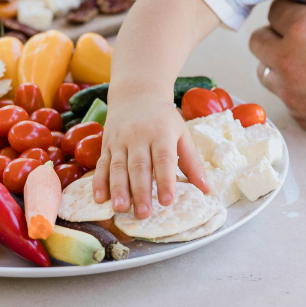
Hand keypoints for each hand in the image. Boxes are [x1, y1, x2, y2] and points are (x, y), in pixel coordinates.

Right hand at [92, 92, 208, 218]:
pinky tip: (99, 198)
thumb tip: (206, 189)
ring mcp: (120, 140)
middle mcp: (138, 137)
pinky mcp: (106, 144)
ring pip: (117, 166)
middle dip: (140, 191)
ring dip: (118, 189)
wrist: (136, 93)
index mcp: (161, 133)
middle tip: (143, 213)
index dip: (166, 180)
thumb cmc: (163, 118)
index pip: (164, 159)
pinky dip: (98, 182)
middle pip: (139, 166)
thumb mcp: (182, 134)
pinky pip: (101, 164)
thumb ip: (192, 163)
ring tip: (120, 209)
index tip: (167, 201)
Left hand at [249, 0, 305, 148]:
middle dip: (274, 36)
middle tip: (294, 37)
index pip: (275, 10)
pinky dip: (294, 89)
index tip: (300, 13)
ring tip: (303, 63)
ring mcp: (290, 91)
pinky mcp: (298, 114)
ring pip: (264, 70)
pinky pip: (283, 96)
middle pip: (257, 40)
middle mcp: (289, 60)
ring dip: (277, 64)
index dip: (289, 11)